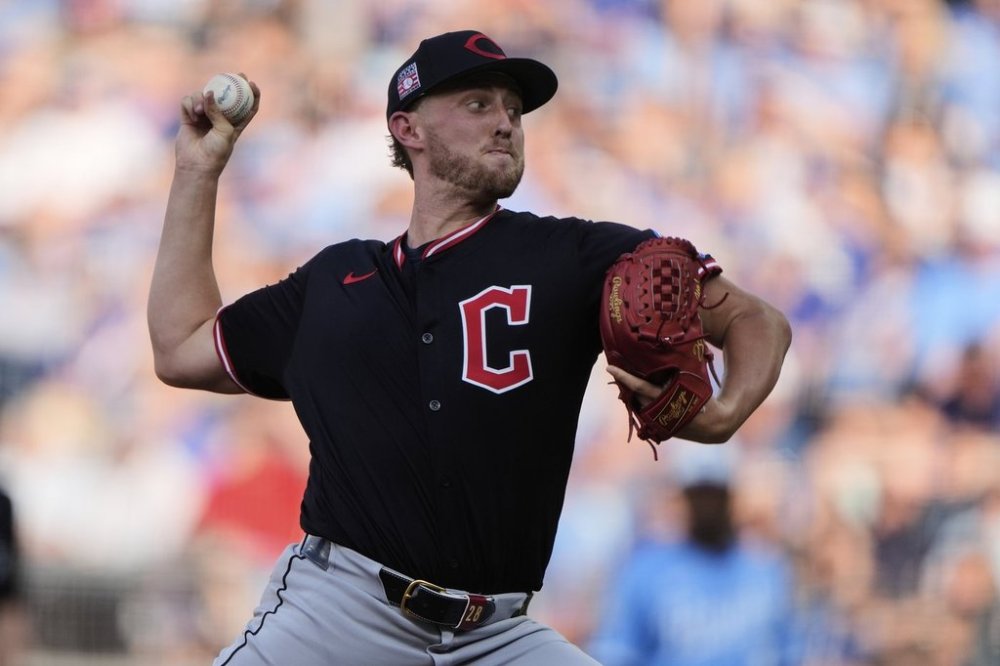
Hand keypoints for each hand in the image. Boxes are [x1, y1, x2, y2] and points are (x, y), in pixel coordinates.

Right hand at [175, 74, 260, 175]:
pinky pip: (187, 101)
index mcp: (235, 124)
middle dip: (228, 83)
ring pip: (202, 96)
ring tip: (199, 112)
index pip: (247, 107)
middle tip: (231, 74)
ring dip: (200, 99)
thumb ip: (218, 112)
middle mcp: (219, 119)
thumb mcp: (225, 131)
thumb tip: (209, 92)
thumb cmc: (216, 152)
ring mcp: (203, 117)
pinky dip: (189, 104)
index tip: (252, 83)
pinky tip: (192, 115)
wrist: (195, 165)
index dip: (251, 95)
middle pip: (225, 96)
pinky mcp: (188, 117)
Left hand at [606, 365, 731, 442]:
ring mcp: (656, 423)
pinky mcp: (658, 428)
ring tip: (629, 379)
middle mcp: (657, 413)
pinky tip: (639, 394)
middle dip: (625, 384)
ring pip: (637, 404)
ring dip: (632, 393)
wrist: (714, 427)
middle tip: (618, 368)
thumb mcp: (691, 384)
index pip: (638, 386)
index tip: (609, 367)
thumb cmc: (704, 399)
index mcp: (665, 399)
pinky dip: (641, 402)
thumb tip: (659, 358)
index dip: (623, 376)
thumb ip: (672, 376)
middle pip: (633, 395)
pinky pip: (644, 412)